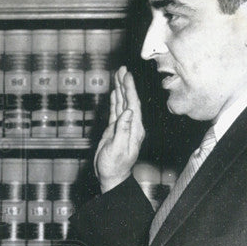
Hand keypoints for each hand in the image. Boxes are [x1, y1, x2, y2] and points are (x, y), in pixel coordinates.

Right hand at [95, 67, 145, 191]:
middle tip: (122, 69)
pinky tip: (114, 92)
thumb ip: (123, 130)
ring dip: (120, 89)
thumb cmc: (115, 165)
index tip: (127, 75)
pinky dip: (115, 100)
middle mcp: (131, 125)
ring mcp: (123, 126)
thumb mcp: (118, 148)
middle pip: (129, 100)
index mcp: (135, 128)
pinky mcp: (115, 129)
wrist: (111, 176)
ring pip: (122, 103)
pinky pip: (116, 111)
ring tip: (118, 75)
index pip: (133, 104)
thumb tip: (128, 112)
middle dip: (125, 84)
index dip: (130, 89)